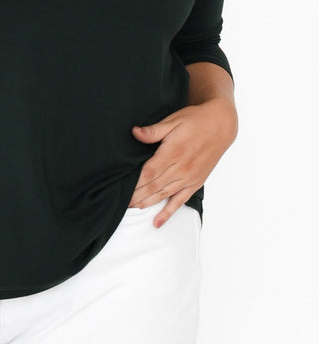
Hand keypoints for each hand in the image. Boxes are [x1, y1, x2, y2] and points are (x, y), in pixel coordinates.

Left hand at [128, 97, 237, 226]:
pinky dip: (168, 212)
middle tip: (122, 204)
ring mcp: (189, 177)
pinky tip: (157, 222)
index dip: (135, 183)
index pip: (149, 172)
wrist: (220, 126)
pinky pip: (180, 201)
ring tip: (133, 209)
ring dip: (147, 203)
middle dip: (137, 196)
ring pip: (164, 195)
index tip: (122, 189)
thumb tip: (135, 132)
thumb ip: (154, 130)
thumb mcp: (173, 120)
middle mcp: (181, 168)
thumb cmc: (195, 121)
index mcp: (173, 152)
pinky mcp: (195, 183)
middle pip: (154, 186)